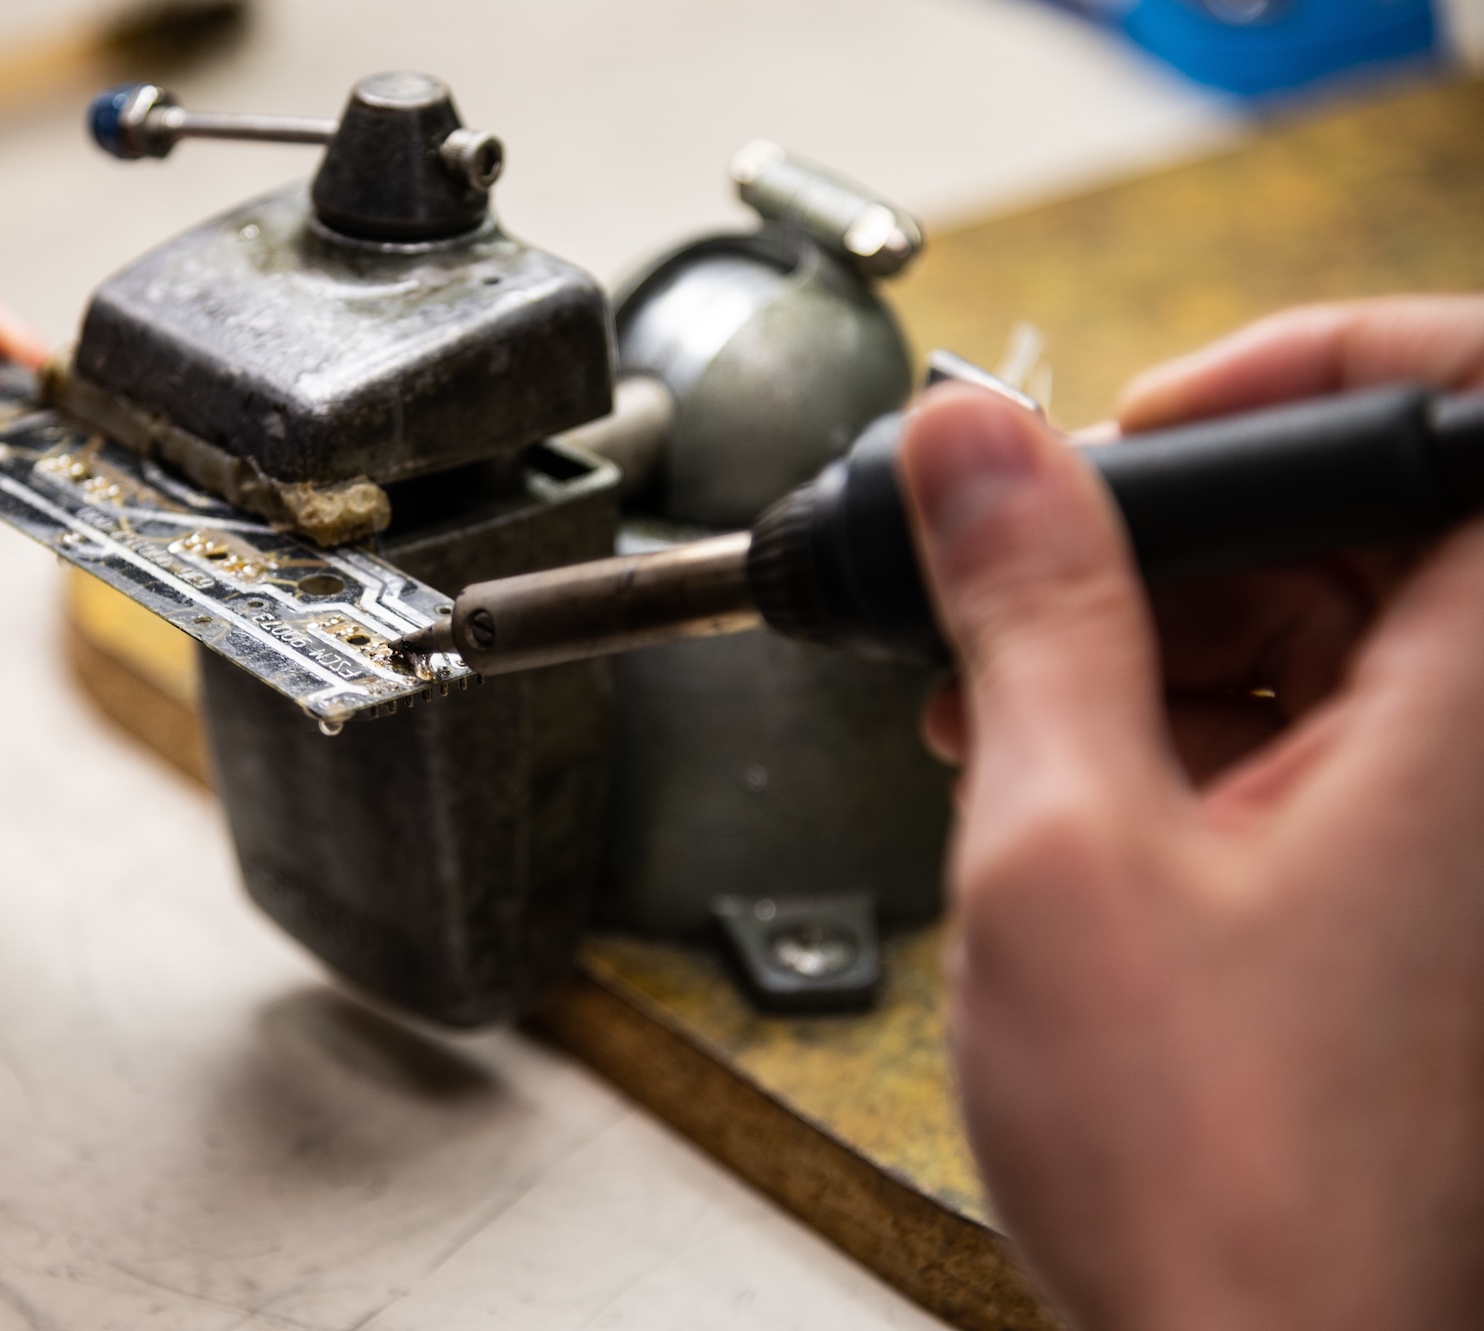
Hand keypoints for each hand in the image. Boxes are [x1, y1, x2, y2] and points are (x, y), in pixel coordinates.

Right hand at [900, 296, 1483, 1329]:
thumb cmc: (1214, 1174)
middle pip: (1366, 518)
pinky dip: (1182, 716)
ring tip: (1005, 698)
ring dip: (1155, 631)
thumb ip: (1031, 613)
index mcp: (1481, 709)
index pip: (1461, 407)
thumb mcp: (1064, 846)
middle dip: (1175, 530)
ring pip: (1325, 624)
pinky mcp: (1406, 887)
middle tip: (1023, 586)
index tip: (1155, 421)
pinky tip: (1060, 770)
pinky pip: (1312, 726)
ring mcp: (1456, 826)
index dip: (1304, 366)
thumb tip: (981, 444)